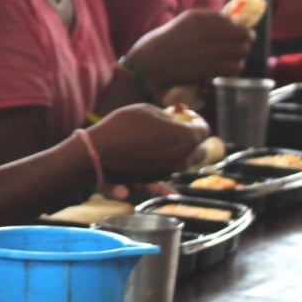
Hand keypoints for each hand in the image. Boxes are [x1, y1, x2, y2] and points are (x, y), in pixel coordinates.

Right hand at [88, 104, 210, 183]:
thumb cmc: (123, 126)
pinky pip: (163, 180)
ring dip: (179, 154)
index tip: (185, 114)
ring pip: (182, 165)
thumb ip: (167, 116)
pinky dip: (165, 184)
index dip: (196, 119)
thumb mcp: (148, 110)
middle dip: (193, 140)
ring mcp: (168, 172)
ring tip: (165, 142)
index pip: (203, 129)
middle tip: (181, 130)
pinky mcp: (153, 182)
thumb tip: (174, 120)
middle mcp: (182, 159)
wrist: (97, 152)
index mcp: (186, 138)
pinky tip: (171, 192)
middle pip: (198, 152)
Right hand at [130, 10, 252, 92]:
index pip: (230, 20)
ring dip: (239, 57)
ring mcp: (209, 49)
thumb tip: (233, 25)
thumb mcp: (182, 24)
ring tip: (230, 61)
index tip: (232, 38)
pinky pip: (235, 66)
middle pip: (242, 35)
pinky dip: (234, 69)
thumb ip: (206, 22)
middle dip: (243, 43)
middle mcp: (205, 30)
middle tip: (237, 50)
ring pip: (241, 51)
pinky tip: (224, 70)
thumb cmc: (163, 46)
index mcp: (198, 17)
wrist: (147, 66)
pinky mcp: (210, 67)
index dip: (235, 30)